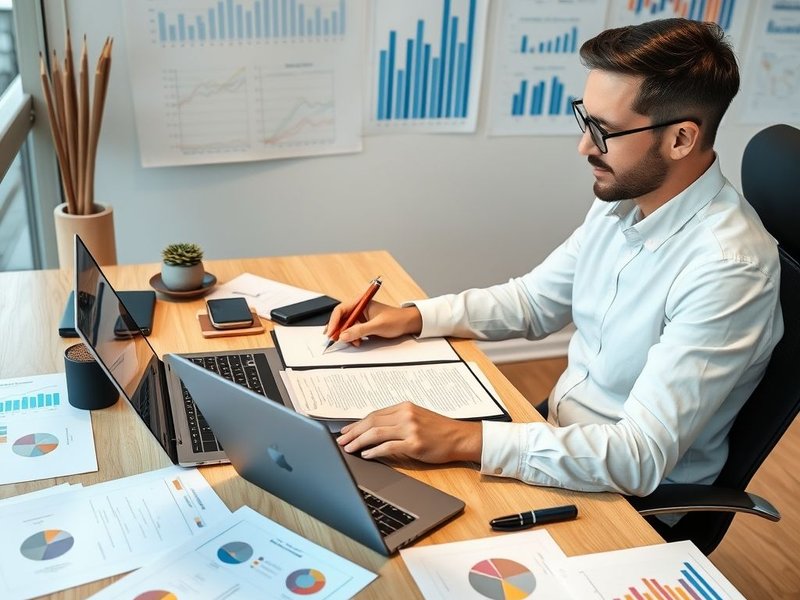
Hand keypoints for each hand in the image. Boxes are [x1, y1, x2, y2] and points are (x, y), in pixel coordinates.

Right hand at [324, 301, 421, 346]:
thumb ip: (360, 330)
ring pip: (346, 326)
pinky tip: (358, 342)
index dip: (333, 321)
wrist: (408, 324)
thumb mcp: (377, 326)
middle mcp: (359, 308)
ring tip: (353, 342)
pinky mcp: (363, 324)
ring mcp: (361, 317)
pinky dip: (352, 338)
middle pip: (341, 318)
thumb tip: (344, 335)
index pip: (341, 310)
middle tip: (335, 340)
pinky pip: (352, 331)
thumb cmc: (396, 319)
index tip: (331, 332)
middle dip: (338, 330)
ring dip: (346, 335)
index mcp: (361, 302)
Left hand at [336, 401, 482, 463]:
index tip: (346, 430)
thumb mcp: (417, 417)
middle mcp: (405, 415)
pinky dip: (374, 451)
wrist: (460, 437)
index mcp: (404, 407)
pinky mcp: (414, 444)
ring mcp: (410, 429)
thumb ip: (397, 420)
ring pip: (376, 433)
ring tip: (348, 448)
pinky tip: (366, 454)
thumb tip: (373, 429)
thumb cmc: (439, 429)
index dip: (357, 423)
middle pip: (371, 422)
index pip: (374, 414)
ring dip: (359, 441)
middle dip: (353, 432)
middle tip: (340, 440)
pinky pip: (388, 447)